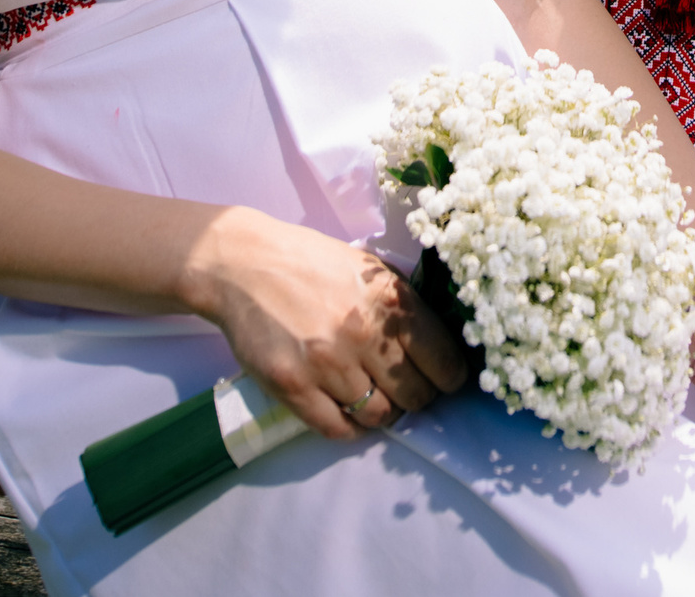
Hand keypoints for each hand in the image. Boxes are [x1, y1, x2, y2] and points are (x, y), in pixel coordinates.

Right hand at [183, 207, 469, 439]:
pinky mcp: (293, 387)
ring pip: (379, 416)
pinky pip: (338, 430)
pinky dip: (350, 428)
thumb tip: (439, 347)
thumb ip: (404, 307)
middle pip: (416, 396)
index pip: (445, 362)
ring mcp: (328, 364)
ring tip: (372, 396)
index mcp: (393, 300)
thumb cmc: (312, 264)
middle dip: (416, 397)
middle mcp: (366, 334)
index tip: (442, 380)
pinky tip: (347, 411)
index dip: (449, 377)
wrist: (245, 265)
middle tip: (404, 390)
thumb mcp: (371, 270)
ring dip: (382, 412)